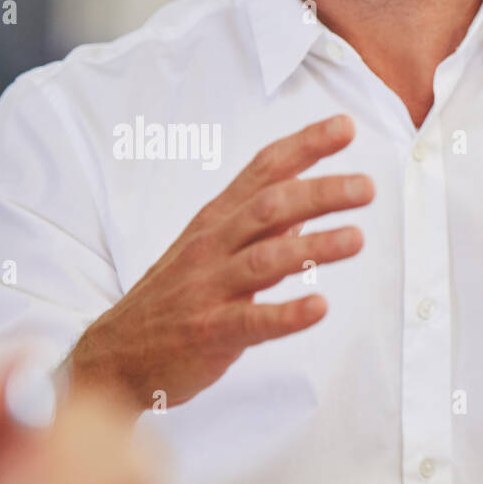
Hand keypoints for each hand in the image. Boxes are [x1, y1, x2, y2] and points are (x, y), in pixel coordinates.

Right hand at [68, 114, 373, 413]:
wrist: (115, 357)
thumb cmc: (174, 299)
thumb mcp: (212, 249)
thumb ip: (260, 225)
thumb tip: (309, 202)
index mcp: (217, 220)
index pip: (264, 170)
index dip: (305, 146)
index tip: (346, 126)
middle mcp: (213, 246)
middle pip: (270, 207)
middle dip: (320, 193)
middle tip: (367, 187)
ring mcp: (210, 288)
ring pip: (264, 258)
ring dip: (313, 247)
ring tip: (356, 238)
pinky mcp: (212, 331)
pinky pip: (253, 320)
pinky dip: (288, 314)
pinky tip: (320, 307)